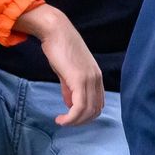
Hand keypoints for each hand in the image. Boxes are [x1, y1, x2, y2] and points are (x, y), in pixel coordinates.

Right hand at [14, 3, 103, 125]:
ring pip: (88, 111)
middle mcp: (97, 79)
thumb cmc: (60, 48)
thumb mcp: (67, 71)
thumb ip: (70, 88)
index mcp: (97, 77)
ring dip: (74, 122)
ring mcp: (89, 79)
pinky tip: (60, 119)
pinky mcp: (79, 79)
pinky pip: (79, 107)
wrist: (56, 31)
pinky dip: (70, 118)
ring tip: (61, 121)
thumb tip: (70, 104)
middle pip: (95, 111)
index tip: (72, 118)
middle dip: (80, 122)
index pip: (99, 104)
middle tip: (65, 122)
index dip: (86, 116)